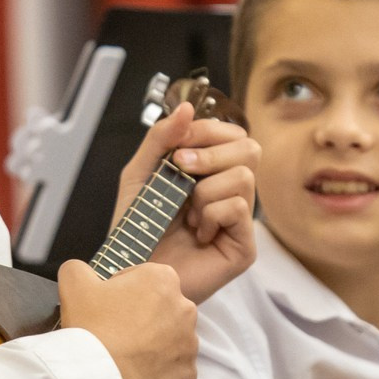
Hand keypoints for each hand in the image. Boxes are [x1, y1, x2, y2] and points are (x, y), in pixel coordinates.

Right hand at [58, 257, 198, 378]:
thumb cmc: (91, 327)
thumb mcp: (74, 284)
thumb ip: (78, 268)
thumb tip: (80, 271)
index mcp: (163, 280)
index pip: (143, 279)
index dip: (122, 292)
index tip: (108, 308)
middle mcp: (186, 308)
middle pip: (161, 310)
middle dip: (143, 318)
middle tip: (115, 333)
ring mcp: (190, 344)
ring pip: (171, 340)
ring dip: (154, 345)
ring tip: (126, 356)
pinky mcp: (188, 375)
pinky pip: (174, 370)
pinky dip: (159, 373)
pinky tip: (137, 374)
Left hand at [111, 102, 259, 303]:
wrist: (129, 271)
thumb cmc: (135, 228)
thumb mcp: (140, 173)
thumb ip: (160, 138)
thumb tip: (188, 107)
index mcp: (212, 172)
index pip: (232, 133)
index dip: (207, 131)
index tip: (177, 147)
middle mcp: (231, 192)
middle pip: (249, 147)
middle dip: (210, 154)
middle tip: (181, 170)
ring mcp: (241, 220)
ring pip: (243, 176)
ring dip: (204, 191)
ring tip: (187, 214)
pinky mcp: (244, 246)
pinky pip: (238, 207)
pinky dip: (210, 214)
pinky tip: (197, 233)